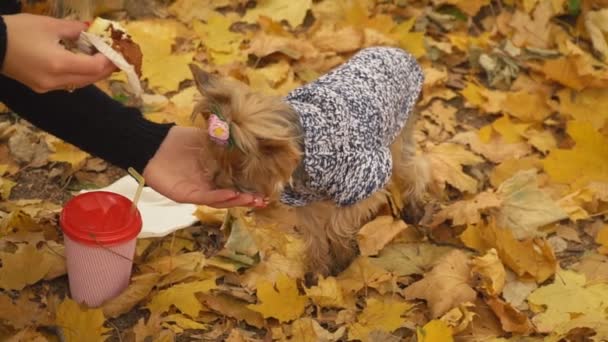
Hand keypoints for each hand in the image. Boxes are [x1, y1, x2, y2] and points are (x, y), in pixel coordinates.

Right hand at [1, 13, 115, 92]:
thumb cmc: (17, 31)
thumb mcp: (49, 25)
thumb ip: (75, 29)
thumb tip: (91, 29)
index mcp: (59, 64)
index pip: (94, 67)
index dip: (108, 60)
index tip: (116, 50)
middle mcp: (56, 80)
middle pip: (90, 79)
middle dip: (105, 69)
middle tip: (116, 58)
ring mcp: (47, 87)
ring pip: (80, 83)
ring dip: (93, 73)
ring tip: (102, 61)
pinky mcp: (40, 88)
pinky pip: (67, 84)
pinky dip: (78, 75)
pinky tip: (82, 65)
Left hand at [143, 126, 266, 207]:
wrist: (153, 145)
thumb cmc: (179, 141)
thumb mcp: (205, 137)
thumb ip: (223, 139)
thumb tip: (245, 133)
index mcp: (214, 172)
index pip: (235, 181)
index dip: (250, 185)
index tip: (266, 186)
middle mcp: (208, 184)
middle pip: (231, 195)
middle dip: (248, 198)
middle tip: (264, 199)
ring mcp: (198, 191)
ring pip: (220, 200)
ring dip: (237, 201)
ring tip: (252, 200)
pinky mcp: (186, 195)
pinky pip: (205, 198)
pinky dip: (219, 197)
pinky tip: (231, 195)